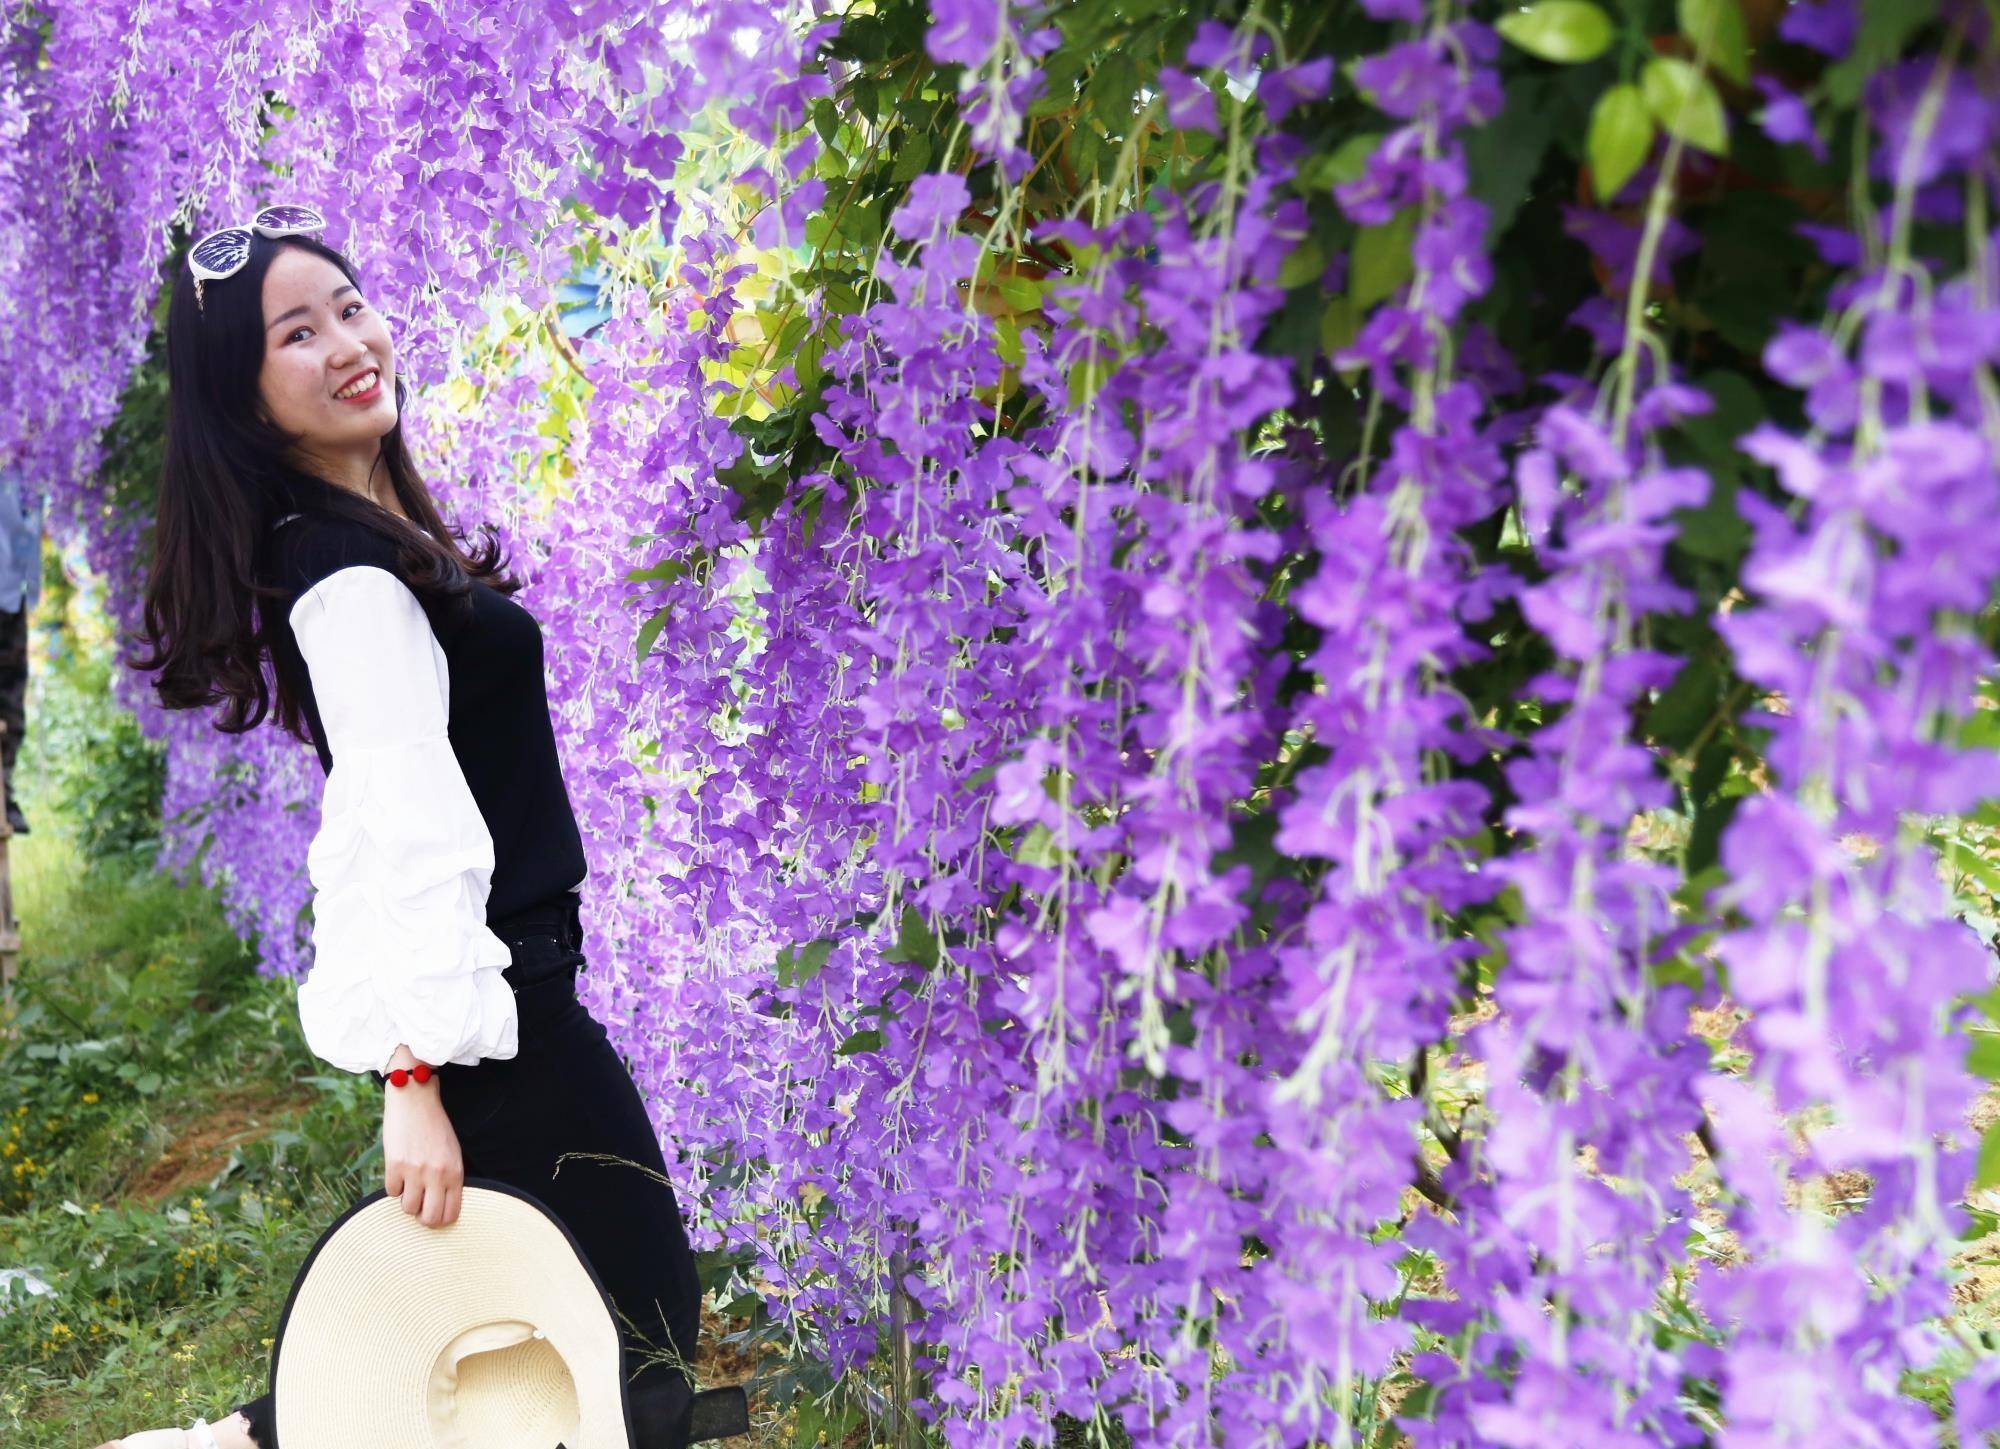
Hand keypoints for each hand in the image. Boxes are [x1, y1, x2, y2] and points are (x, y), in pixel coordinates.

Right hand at [381, 1058, 461, 1227]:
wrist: (416, 1101)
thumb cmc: (435, 1128)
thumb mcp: (453, 1153)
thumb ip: (449, 1179)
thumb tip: (439, 1207)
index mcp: (455, 1172)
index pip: (450, 1213)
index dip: (440, 1219)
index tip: (433, 1212)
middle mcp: (437, 1175)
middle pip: (429, 1219)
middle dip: (422, 1217)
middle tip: (419, 1206)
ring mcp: (415, 1171)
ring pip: (408, 1208)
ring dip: (406, 1199)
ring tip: (409, 1183)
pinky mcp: (395, 1165)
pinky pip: (391, 1192)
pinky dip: (393, 1185)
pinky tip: (398, 1170)